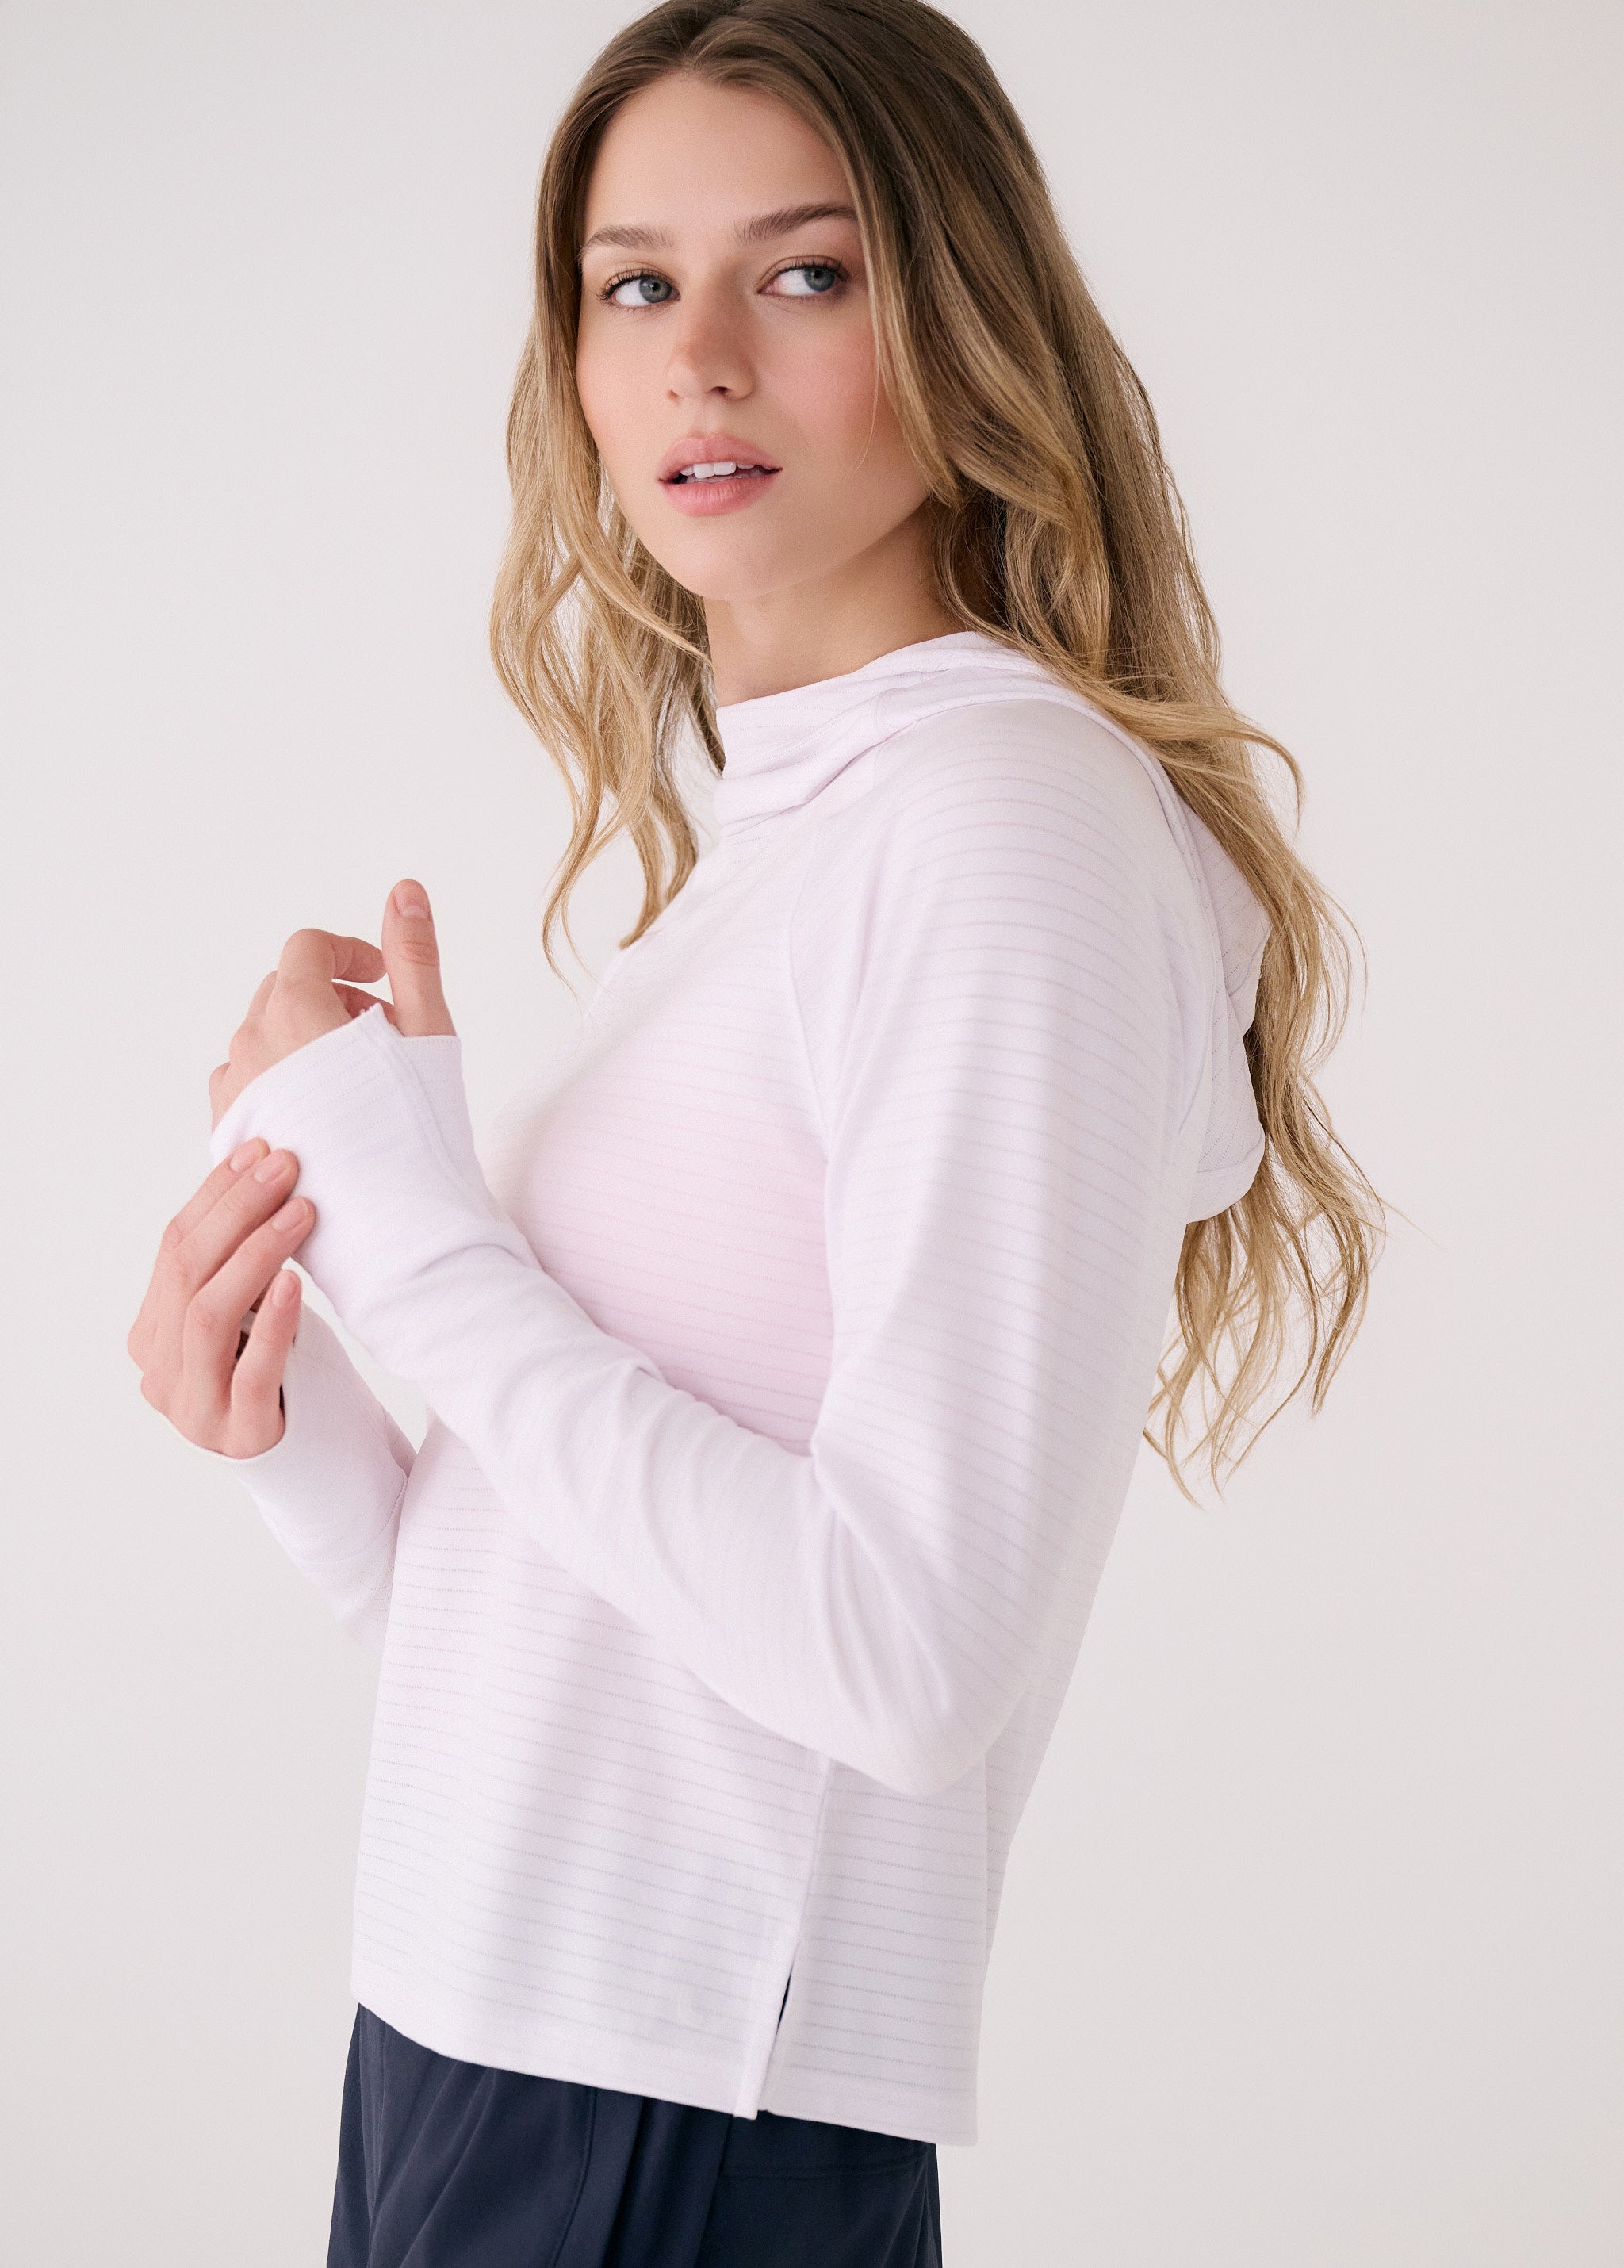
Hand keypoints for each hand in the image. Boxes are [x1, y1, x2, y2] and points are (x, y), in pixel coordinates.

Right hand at [127, 1139, 315, 1456]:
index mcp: (151, 1335)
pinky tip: (294, 1281)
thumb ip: (238, 1265)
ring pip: (208, 1316)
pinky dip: (271, 1322)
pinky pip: (249, 1371)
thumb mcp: (251, 1315)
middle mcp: (159, 1372)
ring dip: (255, 1253)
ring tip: (301, 1212)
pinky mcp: (240, 1437)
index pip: (173, 1249)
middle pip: (186, 1273)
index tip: (256, 1150)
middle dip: (236, 1211)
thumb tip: (258, 1168)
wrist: (318, 1461)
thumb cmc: (287, 1374)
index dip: (214, 1196)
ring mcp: (194, 1410)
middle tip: (285, 1168)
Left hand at [208, 879, 455, 1129]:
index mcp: (297, 1010)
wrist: (395, 1225)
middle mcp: (252, 1046)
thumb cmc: (418, 1129)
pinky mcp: (234, 1139)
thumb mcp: (427, 1030)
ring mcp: (236, 1095)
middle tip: (382, 1033)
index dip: (351, 952)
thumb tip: (405, 889)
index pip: (308, 948)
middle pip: (282, 991)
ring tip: (355, 1080)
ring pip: (262, 1042)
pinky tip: (326, 1117)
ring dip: (305, 1042)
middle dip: (331, 997)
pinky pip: (248, 1089)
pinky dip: (282, 1085)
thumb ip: (413, 955)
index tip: (385, 979)